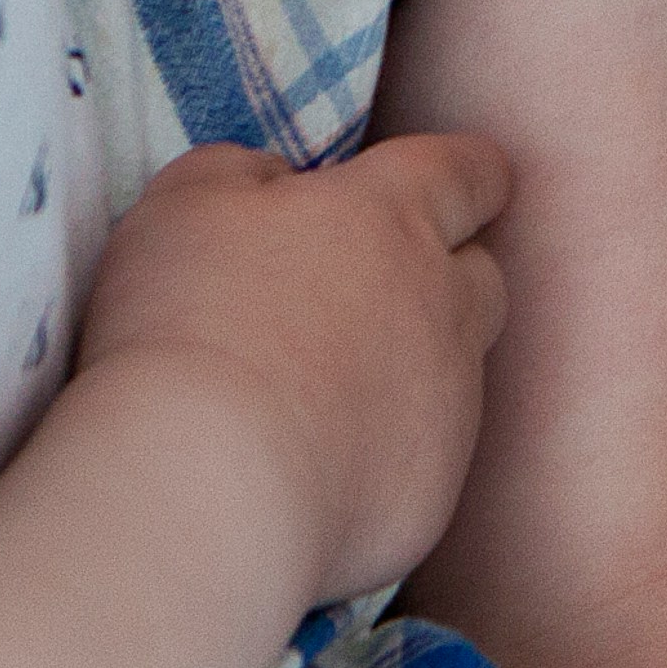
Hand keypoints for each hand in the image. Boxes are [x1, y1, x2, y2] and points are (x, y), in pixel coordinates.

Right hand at [78, 137, 514, 610]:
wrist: (205, 485)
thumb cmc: (185, 323)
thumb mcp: (186, 201)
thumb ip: (243, 172)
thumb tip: (276, 182)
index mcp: (394, 215)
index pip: (469, 171)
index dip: (466, 175)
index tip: (455, 186)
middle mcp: (444, 305)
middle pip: (481, 277)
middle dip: (444, 278)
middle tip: (365, 300)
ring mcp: (451, 406)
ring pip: (457, 374)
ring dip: (409, 374)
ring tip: (323, 398)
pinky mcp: (433, 496)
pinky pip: (422, 466)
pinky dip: (381, 462)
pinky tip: (309, 476)